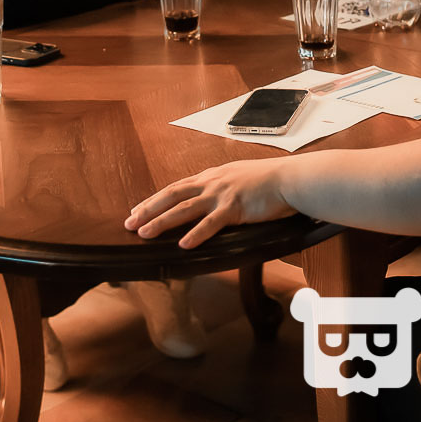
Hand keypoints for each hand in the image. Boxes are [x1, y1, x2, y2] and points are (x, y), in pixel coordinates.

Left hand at [125, 159, 292, 247]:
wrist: (291, 178)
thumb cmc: (270, 181)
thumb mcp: (240, 178)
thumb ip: (225, 189)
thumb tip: (215, 202)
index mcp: (213, 176)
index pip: (176, 187)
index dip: (155, 199)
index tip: (137, 208)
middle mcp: (212, 183)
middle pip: (172, 195)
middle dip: (148, 209)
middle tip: (129, 222)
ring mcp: (222, 195)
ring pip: (184, 209)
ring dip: (161, 221)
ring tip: (143, 233)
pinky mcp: (235, 208)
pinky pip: (211, 224)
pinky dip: (196, 234)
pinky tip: (183, 245)